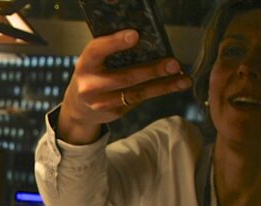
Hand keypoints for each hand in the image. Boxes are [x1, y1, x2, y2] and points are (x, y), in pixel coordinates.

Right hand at [58, 30, 189, 143]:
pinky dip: (156, 92)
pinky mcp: (113, 113)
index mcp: (85, 65)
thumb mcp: (94, 62)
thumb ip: (111, 54)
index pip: (97, 51)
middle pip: (124, 78)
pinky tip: (172, 86)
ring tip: (182, 80)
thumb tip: (148, 43)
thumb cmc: (93, 75)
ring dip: (162, 86)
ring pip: (136, 94)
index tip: (135, 36)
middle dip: (151, 71)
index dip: (115, 43)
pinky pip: (138, 101)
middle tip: (173, 64)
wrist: (78, 108)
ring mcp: (101, 103)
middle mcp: (90, 86)